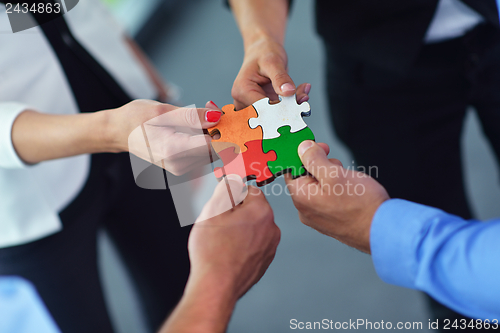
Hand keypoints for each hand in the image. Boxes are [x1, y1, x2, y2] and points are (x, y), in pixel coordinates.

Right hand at [105, 99, 220, 174]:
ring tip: (203, 114)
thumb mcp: (163, 111)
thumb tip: (217, 117)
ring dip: (213, 134)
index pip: (213, 145)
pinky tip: (198, 125)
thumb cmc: (136, 118)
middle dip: (221, 130)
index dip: (225, 130)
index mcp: (174, 150)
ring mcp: (180, 168)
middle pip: (215, 149)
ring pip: (211, 152)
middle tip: (213, 109)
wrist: (118, 132)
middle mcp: (179, 164)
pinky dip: (206, 139)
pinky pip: (202, 153)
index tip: (227, 115)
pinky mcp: (182, 167)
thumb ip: (192, 116)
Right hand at [189, 175, 279, 299]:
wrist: (216, 285)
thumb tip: (232, 178)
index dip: (233, 193)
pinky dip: (242, 245)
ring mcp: (270, 247)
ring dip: (239, 229)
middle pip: (253, 210)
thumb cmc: (213, 249)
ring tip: (221, 239)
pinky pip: (254, 245)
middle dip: (236, 212)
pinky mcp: (264, 262)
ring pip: (253, 228)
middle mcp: (272, 228)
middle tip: (218, 222)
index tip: (223, 200)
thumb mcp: (213, 210)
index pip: (249, 190)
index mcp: (262, 211)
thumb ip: (226, 189)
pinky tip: (227, 252)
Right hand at [231, 37, 310, 109]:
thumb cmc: (264, 53)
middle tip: (303, 97)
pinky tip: (300, 93)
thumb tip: (288, 92)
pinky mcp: (263, 108)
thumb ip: (280, 77)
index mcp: (242, 91)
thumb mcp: (273, 61)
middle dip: (288, 109)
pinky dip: (292, 105)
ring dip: (292, 107)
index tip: (298, 105)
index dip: (280, 110)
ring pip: (275, 116)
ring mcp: (253, 106)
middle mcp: (244, 101)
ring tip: (303, 93)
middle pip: (268, 115)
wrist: (262, 51)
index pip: (261, 109)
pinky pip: (278, 112)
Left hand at [284, 141, 389, 252]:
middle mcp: (306, 210)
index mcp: (302, 198)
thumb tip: (302, 148)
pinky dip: (336, 189)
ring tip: (347, 179)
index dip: (302, 154)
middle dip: (319, 165)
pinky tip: (349, 190)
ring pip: (318, 187)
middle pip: (305, 177)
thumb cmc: (361, 206)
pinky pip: (327, 198)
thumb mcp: (335, 174)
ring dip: (330, 176)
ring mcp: (318, 216)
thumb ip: (314, 159)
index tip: (315, 146)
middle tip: (337, 165)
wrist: (382, 230)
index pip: (291, 169)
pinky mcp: (330, 220)